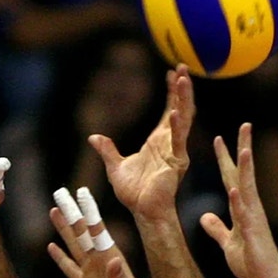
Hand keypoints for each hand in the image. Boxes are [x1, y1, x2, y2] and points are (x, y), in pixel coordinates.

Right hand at [47, 187, 152, 277]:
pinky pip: (69, 267)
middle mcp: (99, 258)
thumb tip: (112, 261)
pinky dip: (59, 257)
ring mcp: (90, 270)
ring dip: (63, 228)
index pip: (95, 229)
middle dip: (70, 213)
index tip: (80, 193)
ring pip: (73, 244)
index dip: (88, 211)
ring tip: (54, 211)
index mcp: (110, 256)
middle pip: (80, 231)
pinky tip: (51, 246)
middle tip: (60, 194)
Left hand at [89, 64, 194, 218]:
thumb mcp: (115, 166)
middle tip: (184, 67)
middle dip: (183, 88)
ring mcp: (175, 151)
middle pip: (180, 109)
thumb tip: (94, 137)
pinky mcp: (176, 163)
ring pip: (183, 120)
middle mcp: (170, 143)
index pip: (169, 111)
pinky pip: (177, 142)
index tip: (173, 73)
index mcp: (159, 142)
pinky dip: (176, 126)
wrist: (142, 211)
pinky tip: (175, 112)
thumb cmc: (133, 192)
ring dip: (184, 99)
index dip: (172, 93)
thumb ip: (107, 150)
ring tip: (183, 79)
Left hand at [199, 123, 277, 277]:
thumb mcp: (226, 241)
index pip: (230, 176)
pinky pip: (244, 213)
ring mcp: (253, 217)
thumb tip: (205, 216)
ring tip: (244, 147)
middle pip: (243, 172)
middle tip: (244, 125)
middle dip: (242, 149)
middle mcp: (248, 206)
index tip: (218, 138)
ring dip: (246, 168)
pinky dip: (239, 200)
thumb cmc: (249, 261)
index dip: (224, 158)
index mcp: (240, 207)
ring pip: (248, 187)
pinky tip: (234, 188)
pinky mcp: (253, 231)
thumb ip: (216, 227)